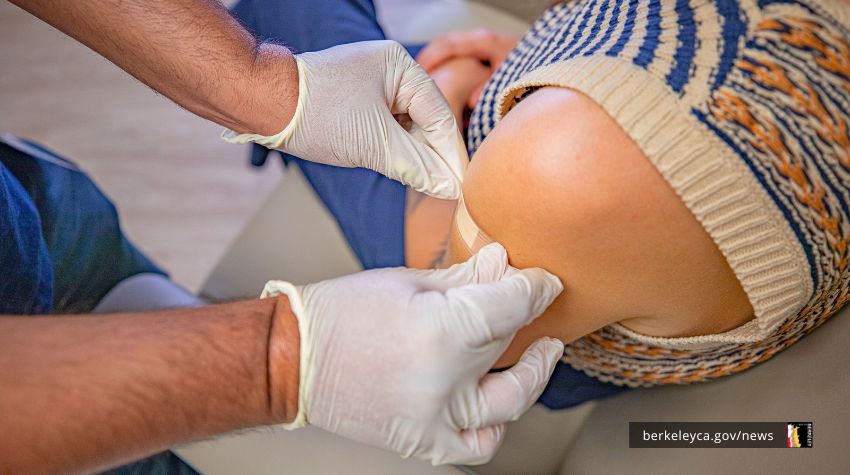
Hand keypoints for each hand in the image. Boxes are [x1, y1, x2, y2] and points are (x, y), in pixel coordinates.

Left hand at [223, 40, 467, 199]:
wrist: (261, 104)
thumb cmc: (313, 113)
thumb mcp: (372, 144)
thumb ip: (416, 166)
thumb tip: (448, 187)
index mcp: (400, 66)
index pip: (440, 115)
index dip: (452, 154)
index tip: (462, 186)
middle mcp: (391, 72)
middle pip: (427, 121)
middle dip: (434, 156)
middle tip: (446, 192)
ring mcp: (374, 86)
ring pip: (409, 128)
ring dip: (415, 156)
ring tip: (426, 186)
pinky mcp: (359, 103)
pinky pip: (389, 129)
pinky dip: (396, 151)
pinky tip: (403, 172)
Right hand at [262, 244, 564, 464]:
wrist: (291, 360)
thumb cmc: (341, 313)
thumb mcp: (407, 282)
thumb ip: (465, 278)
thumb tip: (505, 262)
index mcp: (441, 330)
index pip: (514, 306)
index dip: (537, 289)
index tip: (545, 280)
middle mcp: (444, 380)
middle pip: (511, 345)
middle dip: (528, 318)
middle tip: (530, 301)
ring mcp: (436, 417)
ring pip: (510, 401)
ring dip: (530, 375)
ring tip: (536, 354)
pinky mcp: (422, 439)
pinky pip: (477, 445)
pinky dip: (494, 425)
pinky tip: (496, 402)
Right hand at [417, 29, 519, 107]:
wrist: (539, 60)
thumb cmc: (525, 71)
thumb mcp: (510, 80)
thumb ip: (490, 89)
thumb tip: (471, 100)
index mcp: (485, 42)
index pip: (450, 46)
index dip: (432, 58)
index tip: (419, 73)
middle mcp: (479, 37)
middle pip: (443, 41)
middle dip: (426, 57)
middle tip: (410, 75)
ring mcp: (476, 40)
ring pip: (446, 42)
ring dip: (430, 57)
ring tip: (417, 76)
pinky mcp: (476, 46)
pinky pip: (452, 47)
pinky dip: (439, 58)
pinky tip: (432, 73)